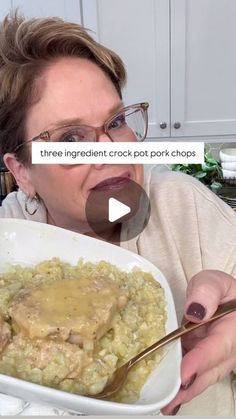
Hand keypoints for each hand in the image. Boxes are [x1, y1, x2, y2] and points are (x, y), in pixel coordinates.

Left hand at [162, 270, 235, 414]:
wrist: (225, 299)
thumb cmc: (221, 290)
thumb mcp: (215, 282)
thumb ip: (206, 291)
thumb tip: (195, 311)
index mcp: (233, 329)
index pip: (216, 348)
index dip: (199, 362)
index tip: (184, 373)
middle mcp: (228, 348)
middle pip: (210, 370)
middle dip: (190, 386)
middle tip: (169, 400)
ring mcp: (217, 356)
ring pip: (203, 376)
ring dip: (185, 390)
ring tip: (167, 403)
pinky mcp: (206, 359)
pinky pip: (196, 373)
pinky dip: (183, 383)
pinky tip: (169, 394)